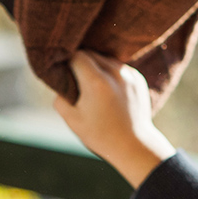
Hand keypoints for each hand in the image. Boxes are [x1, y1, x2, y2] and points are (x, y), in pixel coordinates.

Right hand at [54, 51, 177, 187]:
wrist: (133, 145)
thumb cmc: (99, 135)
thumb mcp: (71, 119)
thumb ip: (60, 97)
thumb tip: (59, 81)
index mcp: (96, 82)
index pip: (76, 55)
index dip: (67, 63)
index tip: (65, 74)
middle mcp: (114, 73)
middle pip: (90, 53)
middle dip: (80, 63)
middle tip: (77, 82)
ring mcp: (128, 74)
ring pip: (105, 58)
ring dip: (96, 67)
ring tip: (94, 88)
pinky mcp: (137, 78)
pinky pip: (118, 67)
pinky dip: (110, 74)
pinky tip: (109, 92)